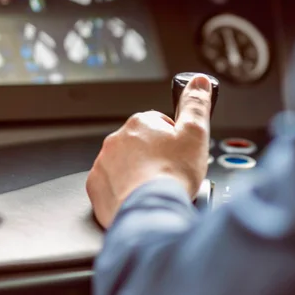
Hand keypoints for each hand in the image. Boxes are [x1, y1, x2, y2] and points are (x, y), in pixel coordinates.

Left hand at [86, 74, 212, 227]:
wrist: (150, 211)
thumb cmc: (172, 175)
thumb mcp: (195, 134)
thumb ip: (196, 104)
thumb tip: (198, 83)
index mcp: (140, 124)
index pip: (159, 124)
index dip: (174, 141)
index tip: (180, 155)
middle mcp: (116, 140)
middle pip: (141, 146)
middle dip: (154, 157)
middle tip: (170, 174)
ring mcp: (104, 164)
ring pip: (124, 165)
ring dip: (138, 174)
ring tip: (155, 189)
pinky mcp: (96, 188)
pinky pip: (111, 186)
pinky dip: (124, 191)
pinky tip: (140, 198)